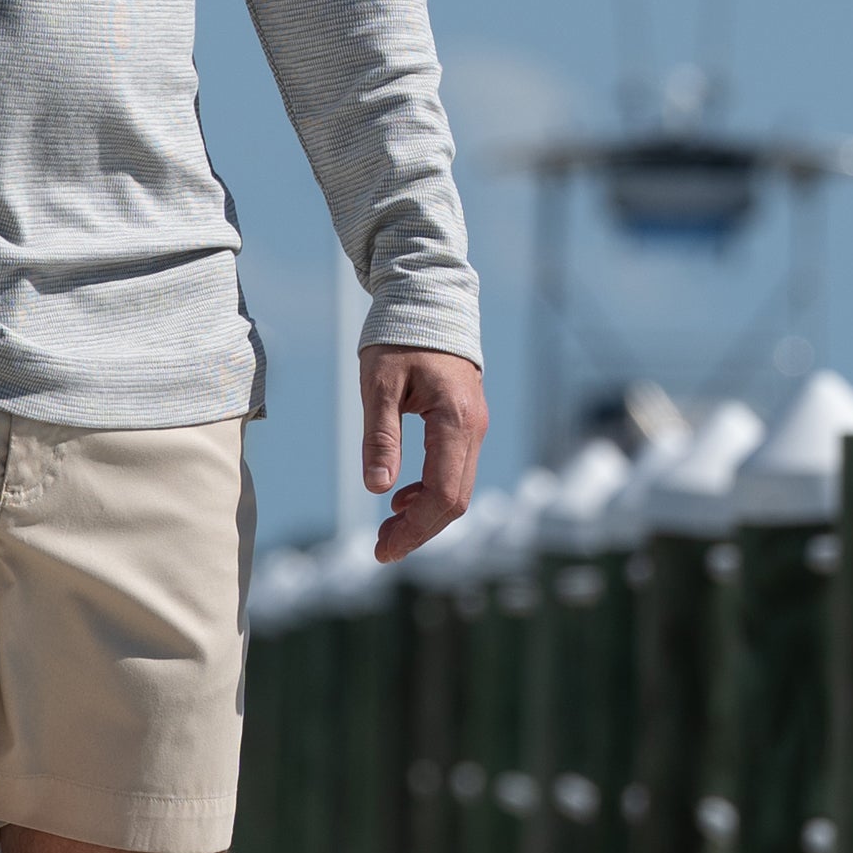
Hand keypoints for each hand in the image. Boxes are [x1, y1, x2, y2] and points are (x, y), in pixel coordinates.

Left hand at [361, 345, 486, 564]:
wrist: (427, 301)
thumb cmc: (397, 337)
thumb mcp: (378, 385)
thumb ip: (380, 436)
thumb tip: (377, 488)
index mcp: (456, 421)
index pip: (443, 494)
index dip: (415, 529)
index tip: (383, 550)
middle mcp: (474, 429)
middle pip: (455, 499)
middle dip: (420, 530)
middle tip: (381, 549)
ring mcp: (475, 427)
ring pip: (457, 487)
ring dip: (425, 515)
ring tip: (388, 528)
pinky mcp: (466, 424)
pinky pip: (455, 470)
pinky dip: (431, 491)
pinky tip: (402, 498)